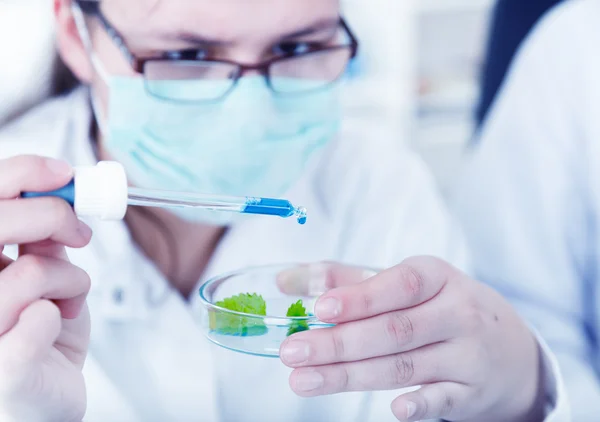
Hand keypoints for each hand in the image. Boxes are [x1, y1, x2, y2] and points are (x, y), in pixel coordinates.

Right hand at [0, 156, 91, 421]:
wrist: (47, 399)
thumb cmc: (43, 335)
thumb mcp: (45, 274)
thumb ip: (42, 238)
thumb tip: (60, 194)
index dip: (21, 173)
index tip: (65, 174)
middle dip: (53, 217)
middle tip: (79, 235)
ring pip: (31, 271)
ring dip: (70, 279)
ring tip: (70, 299)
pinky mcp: (1, 372)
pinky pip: (38, 320)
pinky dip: (62, 312)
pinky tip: (57, 323)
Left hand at [278, 257, 544, 421]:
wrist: (510, 346)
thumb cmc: (441, 306)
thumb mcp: (405, 284)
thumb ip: (345, 279)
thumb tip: (285, 279)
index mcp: (436, 277)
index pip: (398, 285)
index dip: (359, 297)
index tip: (320, 309)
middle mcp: (456, 313)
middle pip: (393, 330)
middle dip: (338, 344)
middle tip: (292, 351)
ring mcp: (466, 355)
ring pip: (404, 366)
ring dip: (351, 376)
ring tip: (304, 380)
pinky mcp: (471, 392)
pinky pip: (443, 400)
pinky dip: (419, 406)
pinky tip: (392, 410)